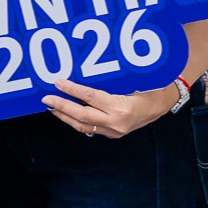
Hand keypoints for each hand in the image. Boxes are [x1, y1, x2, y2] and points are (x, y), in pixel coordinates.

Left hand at [43, 78, 176, 138]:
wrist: (162, 105)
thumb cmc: (147, 88)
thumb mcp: (130, 81)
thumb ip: (107, 82)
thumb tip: (79, 72)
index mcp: (122, 107)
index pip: (91, 97)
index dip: (72, 90)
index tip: (57, 82)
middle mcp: (117, 122)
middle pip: (82, 115)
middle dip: (62, 106)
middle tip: (46, 98)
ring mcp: (114, 131)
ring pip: (83, 126)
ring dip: (64, 116)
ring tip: (50, 106)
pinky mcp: (112, 134)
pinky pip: (89, 129)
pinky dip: (74, 121)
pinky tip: (64, 113)